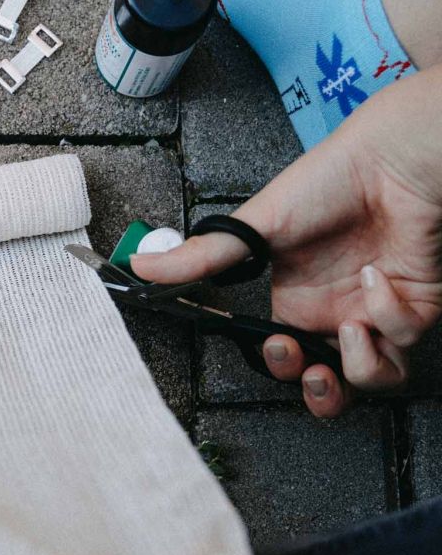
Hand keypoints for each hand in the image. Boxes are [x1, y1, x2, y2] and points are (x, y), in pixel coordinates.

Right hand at [132, 65, 441, 416]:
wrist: (392, 161)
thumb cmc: (327, 180)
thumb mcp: (254, 225)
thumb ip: (200, 257)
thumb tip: (140, 266)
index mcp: (294, 295)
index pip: (283, 351)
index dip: (279, 363)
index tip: (274, 344)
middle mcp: (334, 307)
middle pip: (329, 380)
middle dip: (320, 393)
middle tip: (311, 368)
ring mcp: (376, 308)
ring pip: (374, 375)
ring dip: (361, 365)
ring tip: (351, 329)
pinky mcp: (417, 303)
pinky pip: (406, 336)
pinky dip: (391, 314)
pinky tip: (378, 279)